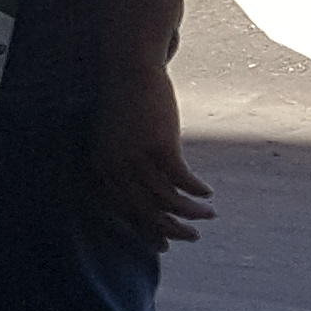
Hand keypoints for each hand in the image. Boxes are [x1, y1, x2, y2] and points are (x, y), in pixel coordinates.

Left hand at [86, 59, 212, 254]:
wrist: (127, 67)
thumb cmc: (123, 103)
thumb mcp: (117, 137)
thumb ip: (126, 164)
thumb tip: (146, 190)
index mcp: (102, 167)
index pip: (123, 210)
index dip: (144, 229)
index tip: (163, 244)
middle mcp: (117, 167)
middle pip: (144, 211)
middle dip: (169, 230)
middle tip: (190, 238)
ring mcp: (137, 157)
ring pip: (166, 199)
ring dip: (190, 212)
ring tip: (208, 214)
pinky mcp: (160, 145)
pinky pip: (181, 179)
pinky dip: (196, 190)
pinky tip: (207, 193)